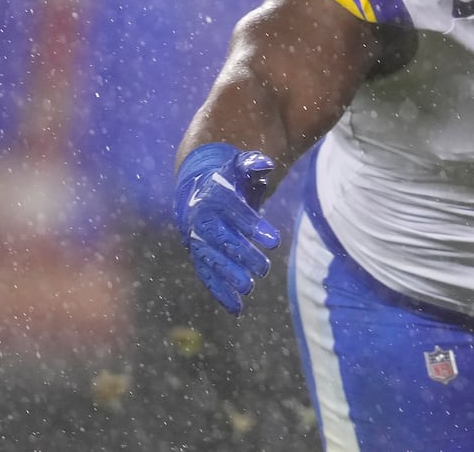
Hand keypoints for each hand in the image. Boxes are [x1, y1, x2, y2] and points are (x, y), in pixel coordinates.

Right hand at [174, 143, 280, 314]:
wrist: (199, 190)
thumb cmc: (229, 179)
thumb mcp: (240, 167)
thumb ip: (252, 165)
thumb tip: (265, 164)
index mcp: (213, 196)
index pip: (233, 212)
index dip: (252, 225)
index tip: (275, 241)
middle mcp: (201, 220)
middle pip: (221, 240)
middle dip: (242, 255)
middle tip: (264, 268)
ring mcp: (198, 241)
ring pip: (212, 260)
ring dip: (228, 276)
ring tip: (249, 288)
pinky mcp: (199, 258)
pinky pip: (207, 276)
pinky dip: (220, 292)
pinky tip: (236, 309)